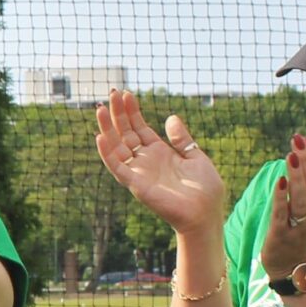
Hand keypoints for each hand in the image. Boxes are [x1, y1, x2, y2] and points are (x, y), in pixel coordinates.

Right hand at [93, 89, 225, 235]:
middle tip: (111, 93)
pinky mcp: (136, 184)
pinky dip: (107, 153)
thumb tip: (171, 117)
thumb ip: (181, 139)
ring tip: (99, 109)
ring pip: (116, 146)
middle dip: (118, 113)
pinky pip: (117, 167)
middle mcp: (146, 160)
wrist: (206, 214)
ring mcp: (139, 172)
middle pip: (125, 133)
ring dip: (107, 128)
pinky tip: (101, 136)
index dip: (132, 111)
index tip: (126, 94)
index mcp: (160, 152)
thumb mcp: (196, 156)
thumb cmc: (205, 190)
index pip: (139, 128)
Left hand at [259, 135, 305, 277]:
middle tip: (298, 139)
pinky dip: (282, 198)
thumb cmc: (303, 239)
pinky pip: (283, 215)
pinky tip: (279, 181)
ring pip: (303, 199)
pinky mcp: (282, 237)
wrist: (294, 272)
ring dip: (298, 176)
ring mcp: (301, 229)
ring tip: (292, 155)